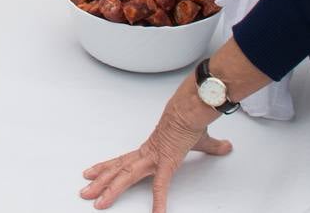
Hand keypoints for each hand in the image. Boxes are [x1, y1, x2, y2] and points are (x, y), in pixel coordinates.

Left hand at [80, 75, 232, 211]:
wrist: (191, 107)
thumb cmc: (191, 119)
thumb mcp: (201, 140)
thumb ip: (212, 146)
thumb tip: (225, 146)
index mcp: (150, 150)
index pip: (123, 161)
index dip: (106, 168)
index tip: (92, 173)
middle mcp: (147, 155)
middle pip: (118, 170)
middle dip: (100, 183)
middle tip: (84, 193)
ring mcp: (155, 159)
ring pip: (127, 176)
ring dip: (111, 189)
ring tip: (98, 202)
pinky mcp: (167, 162)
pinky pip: (161, 185)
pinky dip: (159, 200)